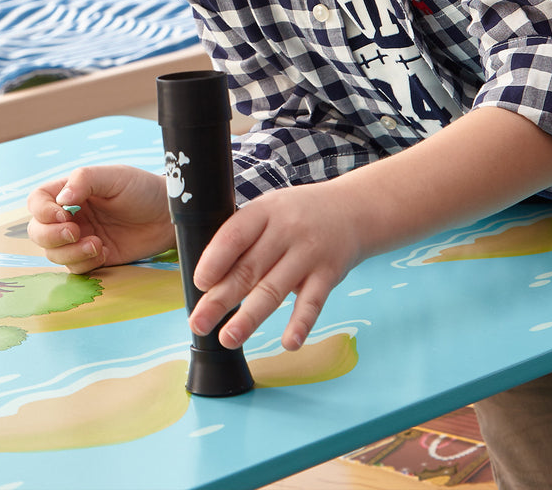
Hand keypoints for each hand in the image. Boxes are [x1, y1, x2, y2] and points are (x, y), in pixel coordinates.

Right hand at [27, 164, 173, 271]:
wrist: (169, 216)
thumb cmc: (142, 189)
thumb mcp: (114, 177)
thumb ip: (84, 181)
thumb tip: (61, 199)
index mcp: (70, 192)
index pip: (37, 201)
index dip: (43, 211)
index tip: (64, 214)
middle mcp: (71, 215)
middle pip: (37, 231)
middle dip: (51, 236)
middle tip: (76, 232)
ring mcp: (82, 238)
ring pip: (53, 253)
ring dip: (69, 252)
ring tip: (97, 244)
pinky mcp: (95, 257)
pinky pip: (75, 268)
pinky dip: (84, 263)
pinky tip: (105, 251)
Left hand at [188, 180, 363, 351]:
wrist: (353, 209)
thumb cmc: (299, 214)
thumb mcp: (269, 210)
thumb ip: (244, 236)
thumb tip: (210, 277)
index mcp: (263, 211)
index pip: (234, 236)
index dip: (213, 260)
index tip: (199, 283)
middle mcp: (285, 230)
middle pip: (248, 269)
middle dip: (219, 300)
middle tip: (198, 323)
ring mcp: (309, 253)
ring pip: (274, 289)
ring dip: (249, 318)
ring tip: (228, 338)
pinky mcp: (329, 274)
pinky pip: (313, 302)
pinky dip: (300, 324)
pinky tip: (288, 343)